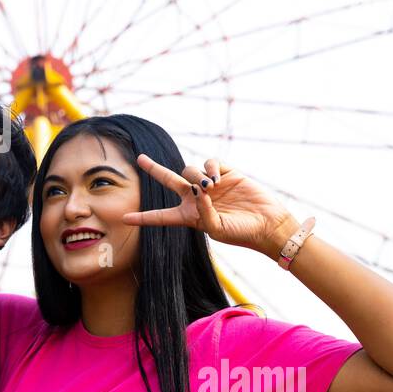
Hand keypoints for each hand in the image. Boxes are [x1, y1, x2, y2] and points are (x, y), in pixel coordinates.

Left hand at [121, 156, 299, 258]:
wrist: (267, 223)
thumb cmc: (241, 232)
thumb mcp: (217, 229)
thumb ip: (203, 211)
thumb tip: (196, 188)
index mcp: (189, 216)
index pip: (161, 216)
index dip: (143, 218)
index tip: (125, 218)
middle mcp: (195, 198)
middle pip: (169, 180)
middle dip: (154, 169)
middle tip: (140, 159)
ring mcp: (210, 185)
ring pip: (189, 170)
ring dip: (195, 176)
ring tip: (210, 187)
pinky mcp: (225, 173)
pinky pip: (209, 163)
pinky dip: (210, 168)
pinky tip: (217, 179)